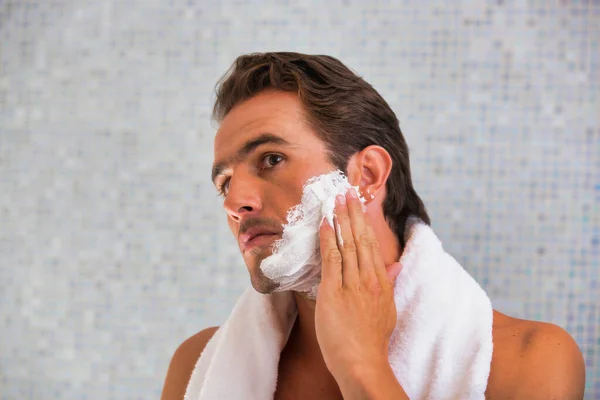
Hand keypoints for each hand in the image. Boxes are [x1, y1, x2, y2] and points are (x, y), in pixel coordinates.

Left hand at [315, 187, 403, 395]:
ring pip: (347, 244)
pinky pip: (331, 259)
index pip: (372, 245)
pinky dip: (328, 238)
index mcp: (381, 282)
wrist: (362, 362)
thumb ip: (390, 282)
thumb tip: (396, 263)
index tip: (359, 205)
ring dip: (341, 219)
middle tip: (347, 191)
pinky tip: (324, 223)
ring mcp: (352, 284)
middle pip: (361, 239)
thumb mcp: (388, 309)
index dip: (364, 223)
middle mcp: (368, 279)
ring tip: (336, 199)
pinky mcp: (334, 292)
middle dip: (353, 213)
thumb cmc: (372, 340)